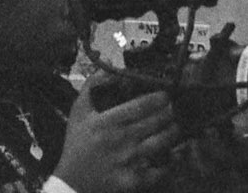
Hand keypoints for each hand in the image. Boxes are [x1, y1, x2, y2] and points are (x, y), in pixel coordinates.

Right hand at [58, 83, 177, 192]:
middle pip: (155, 122)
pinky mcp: (132, 180)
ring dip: (172, 132)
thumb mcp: (79, 111)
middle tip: (174, 108)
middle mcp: (120, 140)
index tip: (166, 94)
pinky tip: (174, 154)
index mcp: (108, 122)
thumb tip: (110, 65)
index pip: (140, 106)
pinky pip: (158, 170)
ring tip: (176, 126)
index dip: (158, 98)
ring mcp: (128, 161)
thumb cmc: (77, 145)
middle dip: (169, 112)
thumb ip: (92, 85)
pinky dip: (169, 162)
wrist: (71, 183)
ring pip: (160, 143)